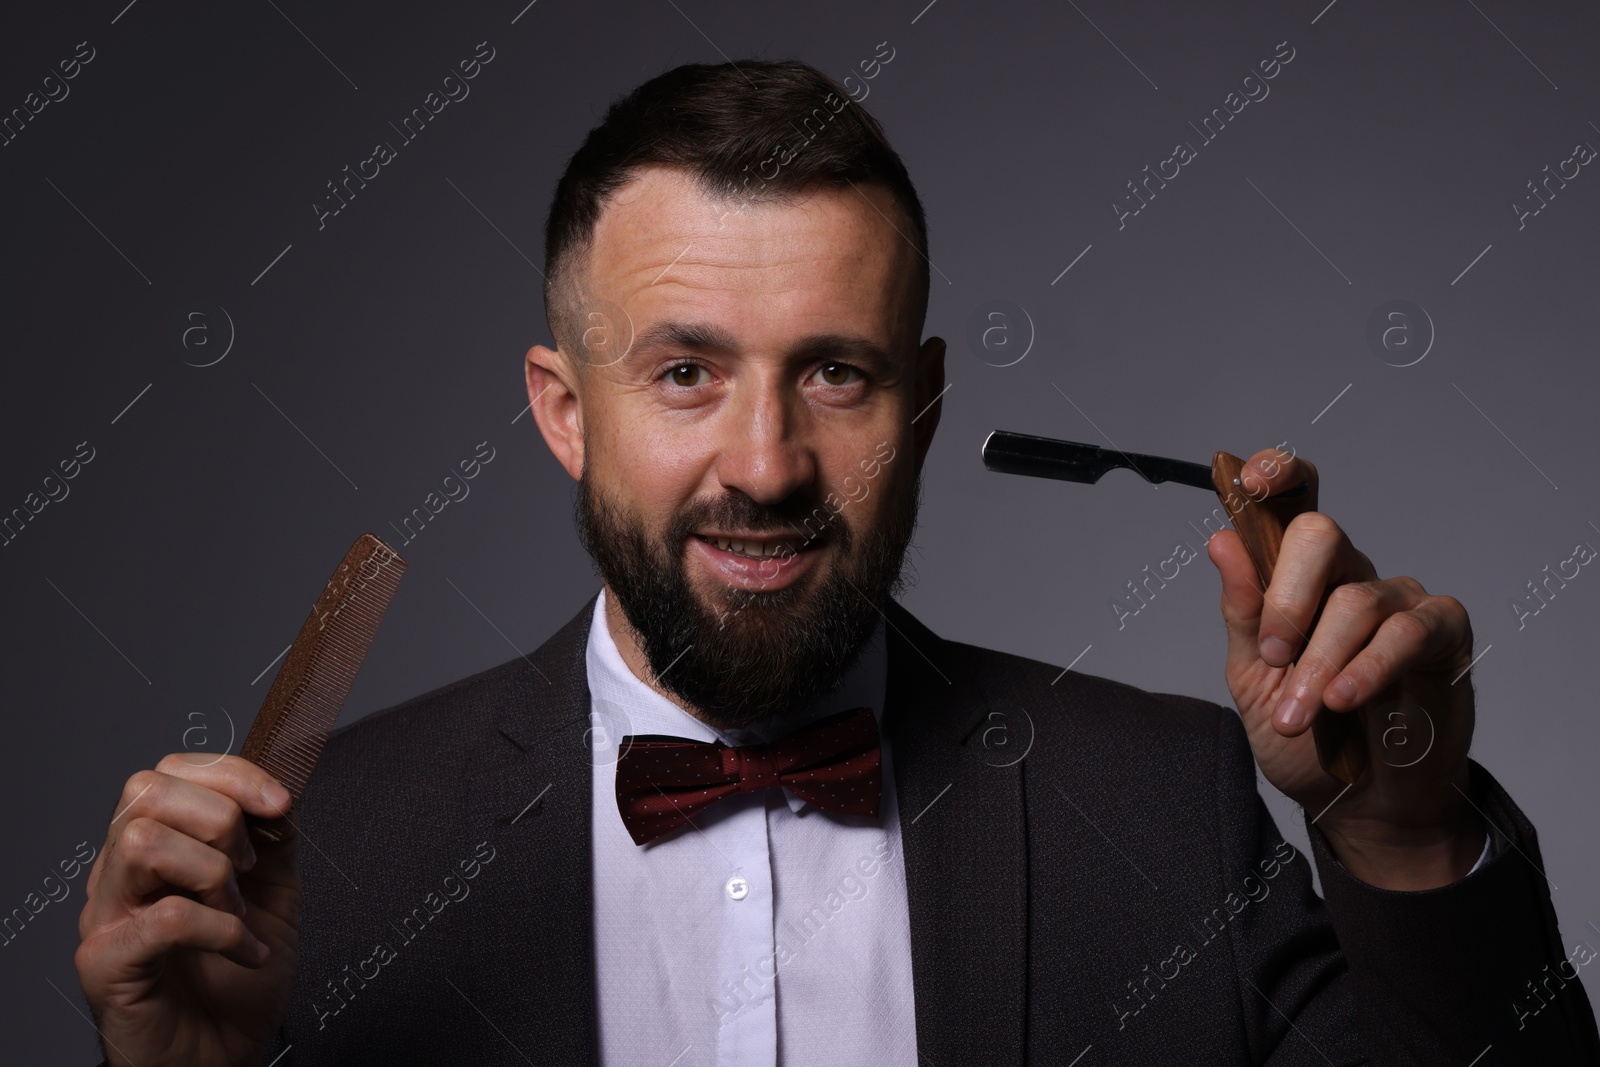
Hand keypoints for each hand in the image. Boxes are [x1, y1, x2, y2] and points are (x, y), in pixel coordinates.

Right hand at [75, 754, 300, 1066]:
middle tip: (248, 869)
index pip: (169, 772)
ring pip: (143, 842)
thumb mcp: (274, 893)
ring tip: (237, 912)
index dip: (231, 775)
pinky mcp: (105, 963)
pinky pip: (163, 917)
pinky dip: (221, 930)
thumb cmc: (238, 981)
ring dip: (212, 873)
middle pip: (147, 792)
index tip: (280, 804)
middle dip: (219, 818)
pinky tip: (242, 951)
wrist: (221, 1058)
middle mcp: (119, 874)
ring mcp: (104, 916)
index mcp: (155, 847)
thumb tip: (280, 791)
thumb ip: (274, 838)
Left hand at [1206, 447, 1484, 889]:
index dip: (1277, 476)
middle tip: (1273, 653)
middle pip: (1322, 536)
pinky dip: (1367, 669)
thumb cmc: (1305, 734)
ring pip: (1356, 601)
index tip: (1249, 482)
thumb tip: (1221, 539)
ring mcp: (1400, 601)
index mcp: (1299, 577)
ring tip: (1297, 714)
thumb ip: (1242, 612)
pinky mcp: (1443, 635)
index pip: (1295, 501)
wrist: (1357, 802)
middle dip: (1287, 595)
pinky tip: (1346, 701)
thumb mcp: (1252, 677)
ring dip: (1319, 664)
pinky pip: (1406, 634)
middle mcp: (1351, 575)